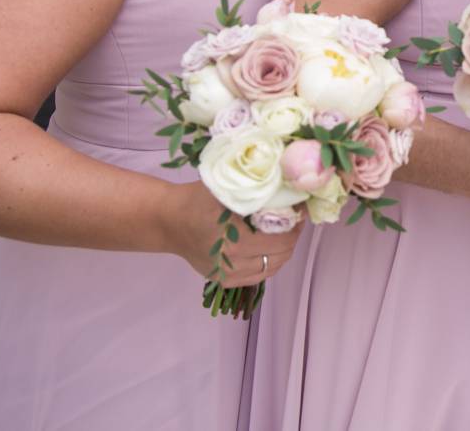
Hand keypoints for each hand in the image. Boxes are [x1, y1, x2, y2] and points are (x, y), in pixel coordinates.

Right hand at [163, 182, 301, 284]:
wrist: (169, 221)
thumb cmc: (199, 200)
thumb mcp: (229, 188)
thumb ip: (259, 191)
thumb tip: (292, 188)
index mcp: (235, 238)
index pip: (283, 238)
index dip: (297, 223)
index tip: (300, 208)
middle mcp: (232, 261)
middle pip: (281, 254)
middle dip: (292, 235)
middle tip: (294, 219)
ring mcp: (228, 275)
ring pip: (273, 267)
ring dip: (283, 250)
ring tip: (283, 232)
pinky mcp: (224, 281)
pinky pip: (259, 275)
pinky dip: (269, 262)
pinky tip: (268, 247)